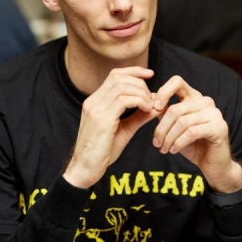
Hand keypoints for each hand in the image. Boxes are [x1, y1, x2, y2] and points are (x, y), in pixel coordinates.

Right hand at [63, 67, 159, 188]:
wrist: (85, 169)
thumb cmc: (103, 152)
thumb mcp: (125, 130)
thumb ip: (139, 116)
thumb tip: (156, 105)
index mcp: (95, 101)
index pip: (114, 75)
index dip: (134, 71)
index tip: (150, 75)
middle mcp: (93, 102)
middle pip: (119, 77)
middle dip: (140, 83)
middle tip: (152, 98)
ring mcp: (96, 109)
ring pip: (122, 86)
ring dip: (141, 93)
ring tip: (150, 105)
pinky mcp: (101, 120)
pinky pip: (124, 100)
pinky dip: (139, 101)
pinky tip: (146, 110)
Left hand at [152, 76, 241, 191]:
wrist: (212, 164)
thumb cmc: (192, 144)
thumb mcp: (173, 126)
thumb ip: (163, 111)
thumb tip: (149, 97)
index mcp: (194, 97)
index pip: (177, 81)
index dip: (163, 92)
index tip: (154, 108)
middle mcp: (206, 102)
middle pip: (175, 109)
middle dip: (161, 128)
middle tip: (156, 143)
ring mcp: (214, 113)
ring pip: (182, 122)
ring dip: (169, 138)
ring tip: (163, 149)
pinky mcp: (219, 127)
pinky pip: (191, 132)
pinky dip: (178, 143)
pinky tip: (173, 150)